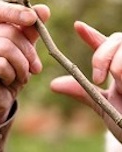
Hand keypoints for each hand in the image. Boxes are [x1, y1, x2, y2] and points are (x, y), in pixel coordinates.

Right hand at [0, 2, 49, 124]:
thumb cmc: (6, 75)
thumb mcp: (21, 51)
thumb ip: (29, 31)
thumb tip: (43, 10)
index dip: (15, 12)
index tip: (33, 19)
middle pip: (7, 32)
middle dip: (27, 51)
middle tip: (35, 67)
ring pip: (5, 48)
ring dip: (21, 65)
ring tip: (22, 76)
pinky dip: (9, 74)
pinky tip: (6, 81)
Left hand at [50, 22, 121, 141]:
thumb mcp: (102, 106)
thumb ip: (83, 92)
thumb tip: (53, 84)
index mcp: (117, 69)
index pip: (104, 44)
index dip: (90, 34)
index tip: (77, 27)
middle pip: (117, 38)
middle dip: (102, 54)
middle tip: (97, 78)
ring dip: (118, 60)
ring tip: (116, 78)